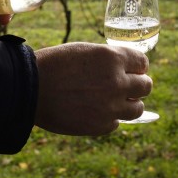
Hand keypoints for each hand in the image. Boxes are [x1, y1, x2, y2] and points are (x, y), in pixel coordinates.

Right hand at [34, 43, 152, 135]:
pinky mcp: (101, 125)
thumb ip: (109, 61)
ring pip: (137, 108)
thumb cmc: (54, 65)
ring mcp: (110, 106)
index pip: (142, 62)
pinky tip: (96, 111)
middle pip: (146, 86)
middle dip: (138, 85)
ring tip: (115, 101)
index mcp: (112, 58)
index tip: (133, 69)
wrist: (30, 89)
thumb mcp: (85, 52)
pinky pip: (117, 123)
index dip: (137, 66)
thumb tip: (126, 70)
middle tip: (127, 86)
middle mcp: (116, 82)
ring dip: (129, 104)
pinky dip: (110, 118)